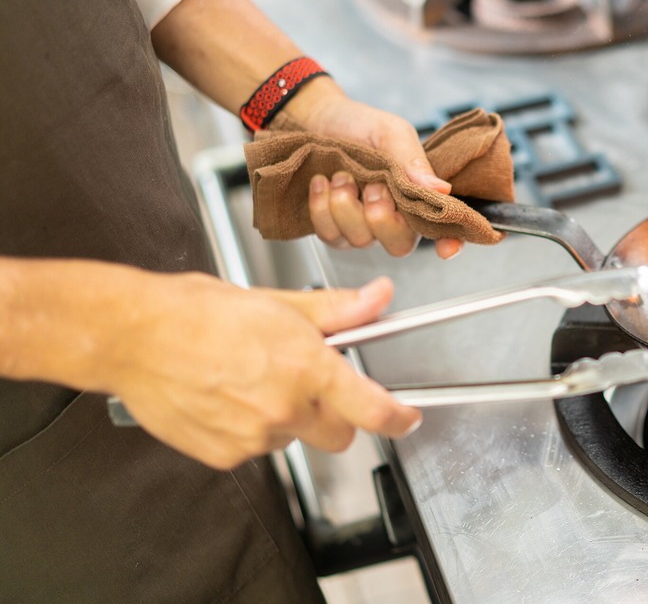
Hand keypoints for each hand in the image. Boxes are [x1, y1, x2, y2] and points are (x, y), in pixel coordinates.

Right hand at [105, 272, 421, 469]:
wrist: (134, 336)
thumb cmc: (198, 312)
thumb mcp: (277, 301)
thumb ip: (336, 310)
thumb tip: (378, 299)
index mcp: (305, 366)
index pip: (370, 408)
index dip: (397, 418)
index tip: (407, 418)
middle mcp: (283, 408)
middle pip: (338, 435)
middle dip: (335, 414)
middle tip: (308, 382)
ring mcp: (253, 437)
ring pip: (294, 439)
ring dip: (287, 417)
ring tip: (251, 379)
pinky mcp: (224, 455)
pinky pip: (256, 449)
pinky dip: (251, 429)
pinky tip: (227, 397)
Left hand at [283, 83, 462, 258]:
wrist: (316, 120)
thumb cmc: (358, 125)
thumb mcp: (390, 134)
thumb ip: (413, 162)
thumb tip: (443, 190)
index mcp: (418, 194)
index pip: (442, 228)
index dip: (450, 241)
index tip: (447, 249)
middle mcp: (394, 217)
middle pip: (400, 245)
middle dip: (381, 218)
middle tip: (371, 186)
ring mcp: (363, 228)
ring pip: (361, 240)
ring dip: (346, 204)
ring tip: (342, 174)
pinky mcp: (334, 230)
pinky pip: (331, 236)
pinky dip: (322, 207)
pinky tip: (323, 184)